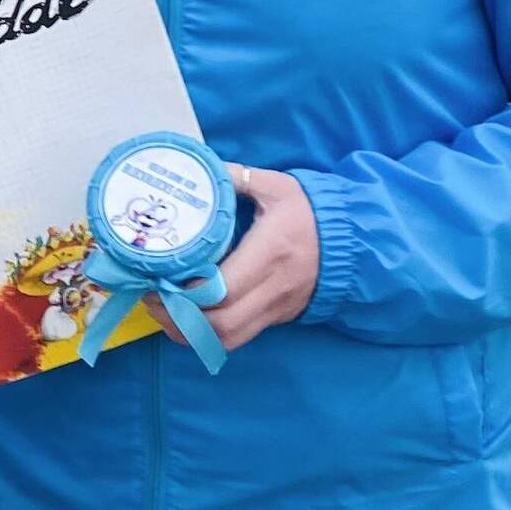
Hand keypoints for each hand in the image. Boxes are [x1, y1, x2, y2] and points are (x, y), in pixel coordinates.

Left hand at [146, 163, 319, 353]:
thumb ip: (236, 178)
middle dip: (178, 318)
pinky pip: (239, 337)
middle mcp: (273, 287)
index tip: (158, 279)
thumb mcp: (276, 186)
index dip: (185, 293)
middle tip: (153, 298)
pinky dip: (208, 336)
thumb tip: (198, 170)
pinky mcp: (277, 318)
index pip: (222, 288)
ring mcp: (276, 308)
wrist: (357, 242)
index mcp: (269, 252)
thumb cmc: (311, 211)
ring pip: (227, 340)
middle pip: (220, 324)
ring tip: (165, 311)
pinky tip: (189, 318)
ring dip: (190, 333)